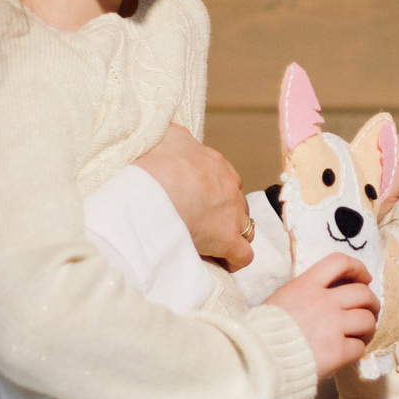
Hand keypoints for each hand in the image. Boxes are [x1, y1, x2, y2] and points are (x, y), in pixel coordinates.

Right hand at [134, 125, 253, 270]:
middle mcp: (229, 186)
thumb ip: (176, 137)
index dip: (214, 192)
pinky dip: (235, 260)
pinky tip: (223, 263)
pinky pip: (243, 254)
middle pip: (236, 202)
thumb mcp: (166, 136)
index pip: (224, 178)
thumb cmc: (154, 163)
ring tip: (213, 244)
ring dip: (232, 235)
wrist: (154, 189)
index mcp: (215, 163)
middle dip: (224, 213)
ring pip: (245, 227)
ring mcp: (232, 214)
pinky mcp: (228, 239)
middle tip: (202, 223)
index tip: (199, 201)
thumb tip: (176, 137)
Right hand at [266, 251, 377, 377]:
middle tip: (369, 312)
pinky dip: (358, 349)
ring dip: (368, 327)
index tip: (365, 278)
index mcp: (306, 285)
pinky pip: (359, 347)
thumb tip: (325, 298)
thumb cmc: (260, 331)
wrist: (255, 359)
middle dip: (371, 302)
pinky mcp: (337, 351)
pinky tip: (350, 352)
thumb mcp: (280, 300)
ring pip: (367, 320)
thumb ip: (304, 295)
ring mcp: (333, 326)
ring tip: (362, 334)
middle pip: (362, 293)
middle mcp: (324, 301)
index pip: (339, 262)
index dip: (358, 268)